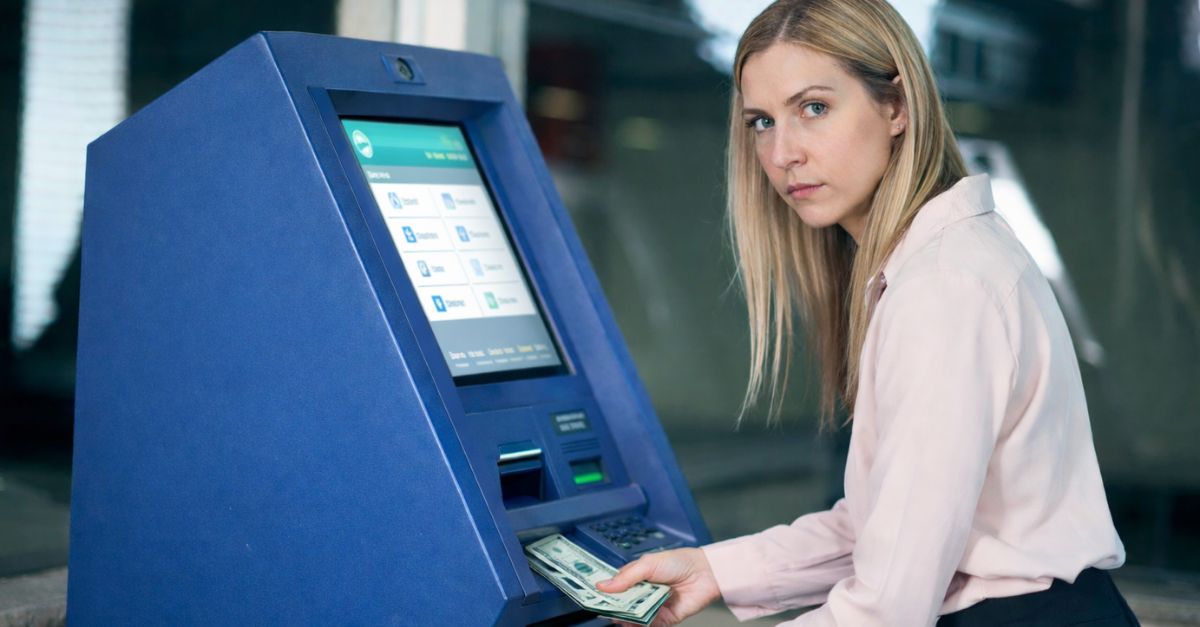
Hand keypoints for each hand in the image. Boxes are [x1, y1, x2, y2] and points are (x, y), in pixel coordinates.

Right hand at [596, 548, 720, 626]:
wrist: (704, 573)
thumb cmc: (677, 562)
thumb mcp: (647, 564)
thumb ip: (625, 577)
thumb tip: (602, 586)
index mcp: (636, 577)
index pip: (615, 587)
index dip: (605, 592)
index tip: (593, 597)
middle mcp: (643, 593)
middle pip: (622, 604)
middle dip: (613, 607)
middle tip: (603, 609)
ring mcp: (652, 606)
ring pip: (632, 616)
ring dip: (624, 617)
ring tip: (617, 616)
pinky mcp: (663, 619)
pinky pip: (647, 625)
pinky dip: (638, 626)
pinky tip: (631, 623)